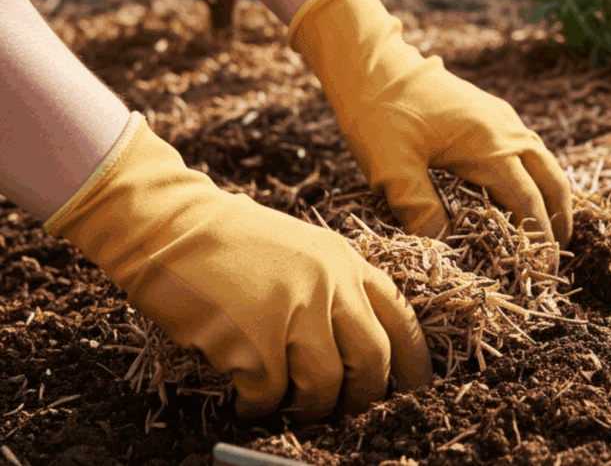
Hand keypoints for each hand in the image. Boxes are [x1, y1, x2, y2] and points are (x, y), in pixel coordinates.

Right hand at [45, 113, 432, 419]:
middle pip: (373, 360)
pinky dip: (259, 407)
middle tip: (346, 409)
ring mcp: (292, 312)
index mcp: (344, 262)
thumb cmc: (231, 242)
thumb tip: (358, 353)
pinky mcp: (252, 342)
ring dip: (309, 407)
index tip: (416, 387)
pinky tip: (245, 399)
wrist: (169, 225)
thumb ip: (335, 288)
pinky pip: (269, 396)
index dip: (414, 360)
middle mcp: (328, 284)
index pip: (400, 317)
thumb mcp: (303, 250)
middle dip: (364, 396)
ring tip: (287, 404)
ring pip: (325, 386)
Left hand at [289, 0, 572, 246]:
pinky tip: (523, 186)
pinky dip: (536, 173)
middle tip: (557, 253)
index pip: (527, 200)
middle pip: (550, 178)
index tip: (542, 268)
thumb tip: (445, 247)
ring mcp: (500, 116)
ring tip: (550, 226)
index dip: (538, 237)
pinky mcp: (490, 110)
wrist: (371, 62)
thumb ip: (420, 209)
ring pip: (544, 159)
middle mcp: (505, 128)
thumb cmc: (377, 112)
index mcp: (487, 145)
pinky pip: (527, 145)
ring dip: (551, 193)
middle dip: (559, 217)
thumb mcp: (391, 167)